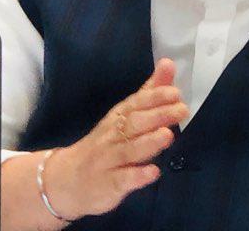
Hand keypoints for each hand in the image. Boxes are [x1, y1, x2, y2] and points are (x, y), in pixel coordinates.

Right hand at [44, 58, 187, 220]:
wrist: (67, 179)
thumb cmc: (105, 143)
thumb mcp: (125, 116)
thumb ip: (149, 92)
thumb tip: (168, 64)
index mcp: (118, 117)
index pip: (136, 103)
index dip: (155, 97)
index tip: (175, 93)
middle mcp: (112, 136)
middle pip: (134, 123)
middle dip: (157, 115)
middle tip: (181, 110)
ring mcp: (109, 161)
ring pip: (129, 150)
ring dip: (148, 142)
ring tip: (168, 135)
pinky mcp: (108, 185)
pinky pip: (122, 180)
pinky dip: (138, 176)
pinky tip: (153, 172)